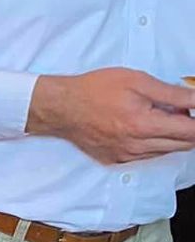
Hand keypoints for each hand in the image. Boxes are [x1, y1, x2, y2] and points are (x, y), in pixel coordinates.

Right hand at [28, 68, 194, 163]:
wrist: (60, 107)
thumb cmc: (95, 89)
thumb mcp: (136, 81)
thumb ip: (172, 93)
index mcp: (144, 125)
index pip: (191, 132)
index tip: (194, 110)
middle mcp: (138, 147)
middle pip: (184, 144)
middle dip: (188, 128)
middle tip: (177, 109)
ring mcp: (127, 157)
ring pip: (167, 151)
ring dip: (171, 135)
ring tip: (155, 115)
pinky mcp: (117, 161)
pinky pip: (147, 155)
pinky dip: (153, 142)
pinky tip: (140, 127)